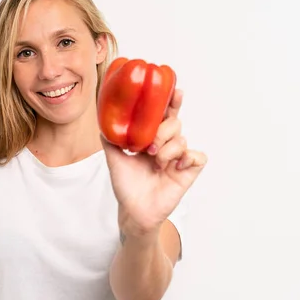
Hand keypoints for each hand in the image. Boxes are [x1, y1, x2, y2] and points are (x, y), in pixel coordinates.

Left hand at [101, 89, 206, 236]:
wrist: (133, 210)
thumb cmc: (126, 185)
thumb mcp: (114, 158)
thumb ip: (110, 139)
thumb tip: (102, 119)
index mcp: (152, 138)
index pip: (164, 114)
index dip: (170, 100)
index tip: (174, 88)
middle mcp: (167, 144)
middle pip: (175, 122)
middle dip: (163, 130)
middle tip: (149, 147)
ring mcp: (179, 157)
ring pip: (182, 139)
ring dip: (167, 150)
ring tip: (156, 162)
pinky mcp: (188, 171)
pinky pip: (197, 156)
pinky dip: (186, 158)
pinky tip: (173, 168)